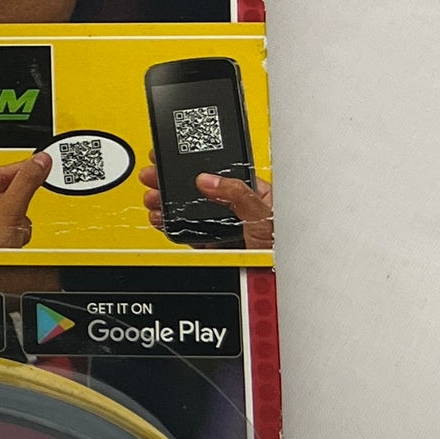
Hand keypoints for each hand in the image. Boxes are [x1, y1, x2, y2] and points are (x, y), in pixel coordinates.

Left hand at [0, 152, 50, 248]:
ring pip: (12, 206)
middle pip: (5, 190)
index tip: (40, 162)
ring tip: (10, 230)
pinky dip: (18, 229)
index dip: (19, 168)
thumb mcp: (9, 210)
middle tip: (20, 207)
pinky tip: (12, 238)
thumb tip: (39, 161)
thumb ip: (26, 182)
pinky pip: (13, 221)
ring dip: (18, 218)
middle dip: (17, 203)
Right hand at [140, 163, 273, 248]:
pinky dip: (173, 228)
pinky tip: (163, 220)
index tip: (173, 157)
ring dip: (168, 205)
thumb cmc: (286, 247)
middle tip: (153, 176)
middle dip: (172, 183)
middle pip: (198, 192)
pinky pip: (190, 234)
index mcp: (253, 194)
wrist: (279, 282)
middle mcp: (237, 210)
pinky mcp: (215, 246)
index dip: (196, 164)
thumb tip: (208, 179)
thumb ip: (238, 195)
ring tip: (153, 199)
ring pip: (190, 213)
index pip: (220, 173)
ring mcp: (225, 228)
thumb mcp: (263, 216)